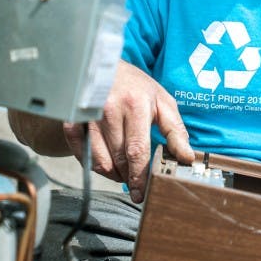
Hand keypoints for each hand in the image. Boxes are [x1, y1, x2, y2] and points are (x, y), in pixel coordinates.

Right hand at [85, 61, 193, 202]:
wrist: (105, 67)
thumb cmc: (138, 88)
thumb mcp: (163, 103)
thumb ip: (176, 131)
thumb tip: (187, 158)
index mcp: (135, 104)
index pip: (137, 150)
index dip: (139, 176)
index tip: (141, 193)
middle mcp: (109, 108)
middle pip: (118, 159)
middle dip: (127, 177)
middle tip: (134, 184)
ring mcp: (89, 114)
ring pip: (98, 160)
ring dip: (112, 173)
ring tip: (122, 171)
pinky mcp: (73, 119)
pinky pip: (81, 154)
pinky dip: (94, 164)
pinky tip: (105, 161)